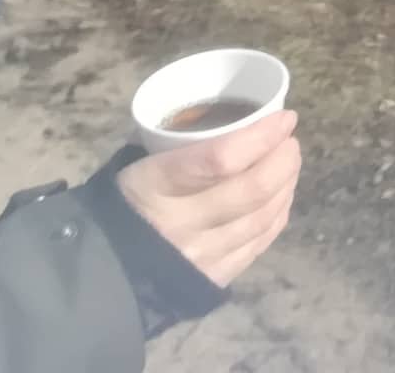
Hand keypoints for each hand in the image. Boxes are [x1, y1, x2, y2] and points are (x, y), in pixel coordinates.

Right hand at [118, 111, 301, 287]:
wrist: (104, 268)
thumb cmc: (127, 199)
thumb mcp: (141, 162)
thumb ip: (185, 145)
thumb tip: (241, 117)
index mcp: (156, 186)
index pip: (220, 159)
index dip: (260, 137)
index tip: (284, 119)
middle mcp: (181, 224)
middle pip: (251, 190)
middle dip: (283, 160)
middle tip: (290, 141)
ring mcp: (201, 256)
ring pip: (262, 217)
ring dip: (286, 185)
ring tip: (289, 164)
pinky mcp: (214, 278)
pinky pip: (259, 243)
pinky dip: (277, 215)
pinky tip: (281, 196)